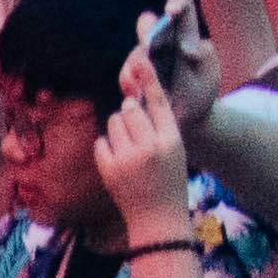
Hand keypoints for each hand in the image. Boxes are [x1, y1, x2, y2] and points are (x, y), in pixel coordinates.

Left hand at [96, 53, 200, 250]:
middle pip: (130, 110)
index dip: (148, 79)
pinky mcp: (109, 170)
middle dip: (130, 112)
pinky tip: (118, 159)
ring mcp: (127, 159)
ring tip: (129, 146)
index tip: (139, 60)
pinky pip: (102, 142)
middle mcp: (149, 147)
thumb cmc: (170, 179)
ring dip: (119, 128)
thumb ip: (160, 125)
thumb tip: (135, 102)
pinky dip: (108, 146)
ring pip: (114, 123)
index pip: (158, 102)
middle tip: (137, 127)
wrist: (158, 218)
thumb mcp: (176, 149)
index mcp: (171, 139)